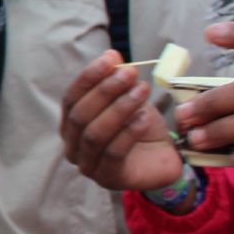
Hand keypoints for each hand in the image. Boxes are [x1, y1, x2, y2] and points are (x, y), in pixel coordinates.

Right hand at [59, 49, 182, 189]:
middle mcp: (73, 145)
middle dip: (104, 91)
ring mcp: (88, 165)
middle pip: (80, 116)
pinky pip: (113, 154)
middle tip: (130, 73)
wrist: (163, 160)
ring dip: (119, 109)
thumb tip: (112, 56)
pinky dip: (129, 133)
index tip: (110, 58)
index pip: (70, 98)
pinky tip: (144, 118)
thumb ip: (117, 82)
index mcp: (71, 124)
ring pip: (95, 134)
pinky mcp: (108, 178)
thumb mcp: (128, 99)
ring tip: (142, 91)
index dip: (88, 77)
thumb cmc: (139, 128)